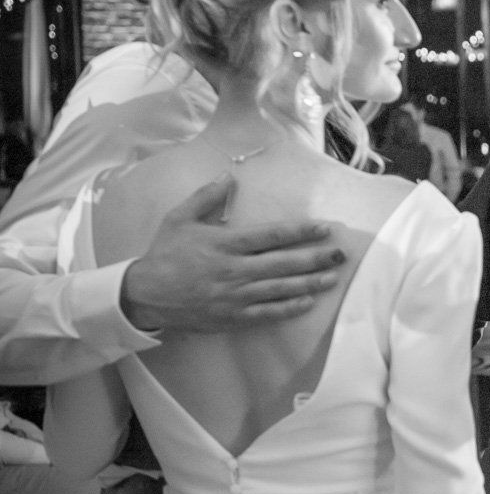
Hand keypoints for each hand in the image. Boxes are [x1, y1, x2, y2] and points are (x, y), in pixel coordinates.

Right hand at [119, 176, 344, 331]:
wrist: (144, 295)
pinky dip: (288, 309)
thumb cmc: (164, 254)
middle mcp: (234, 270)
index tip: (325, 228)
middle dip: (315, 258)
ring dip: (309, 283)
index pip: (271, 236)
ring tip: (333, 277)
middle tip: (341, 254)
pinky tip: (308, 302)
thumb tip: (230, 176)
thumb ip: (207, 197)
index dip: (301, 232)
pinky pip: (266, 313)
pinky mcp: (232, 317)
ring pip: (280, 289)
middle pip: (283, 263)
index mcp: (224, 244)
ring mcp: (234, 296)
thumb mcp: (180, 218)